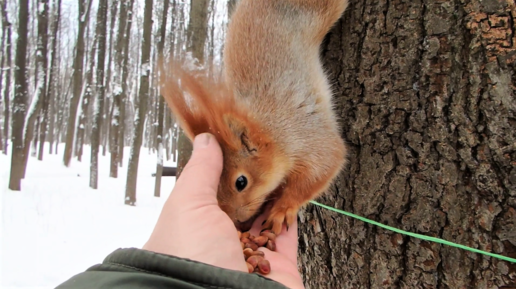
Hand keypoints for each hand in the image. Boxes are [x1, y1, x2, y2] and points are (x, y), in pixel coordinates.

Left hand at [143, 133, 303, 288]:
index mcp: (195, 230)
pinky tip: (294, 198)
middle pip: (243, 208)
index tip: (239, 149)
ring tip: (283, 171)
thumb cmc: (191, 260)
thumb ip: (200, 171)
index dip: (226, 173)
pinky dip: (292, 218)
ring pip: (267, 222)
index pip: (213, 196)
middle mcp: (221, 246)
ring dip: (275, 199)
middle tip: (266, 157)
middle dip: (254, 185)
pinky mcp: (278, 269)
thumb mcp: (189, 205)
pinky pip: (289, 238)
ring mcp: (251, 258)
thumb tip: (205, 140)